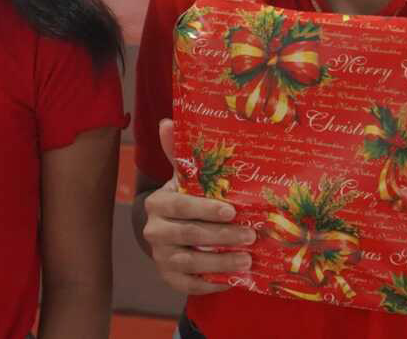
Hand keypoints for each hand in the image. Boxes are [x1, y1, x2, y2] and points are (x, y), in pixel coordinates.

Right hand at [141, 118, 253, 295]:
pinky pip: (190, 284)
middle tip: (252, 235)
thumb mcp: (184, 178)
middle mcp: (154, 231)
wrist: (171, 232)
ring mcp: (161, 257)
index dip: (205, 208)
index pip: (180, 206)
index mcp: (157, 203)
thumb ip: (179, 154)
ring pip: (190, 262)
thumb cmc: (186, 200)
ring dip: (221, 261)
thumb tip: (167, 121)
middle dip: (222, 236)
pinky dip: (212, 282)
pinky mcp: (170, 278)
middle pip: (188, 235)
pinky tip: (234, 278)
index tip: (233, 210)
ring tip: (248, 260)